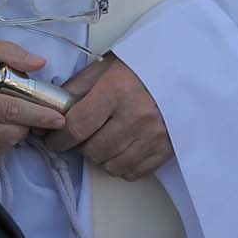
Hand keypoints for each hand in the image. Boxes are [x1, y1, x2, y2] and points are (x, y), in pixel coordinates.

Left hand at [38, 54, 170, 178]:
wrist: (186, 69)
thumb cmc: (143, 65)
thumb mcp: (107, 66)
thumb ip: (79, 86)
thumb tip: (54, 108)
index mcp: (116, 91)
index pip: (77, 126)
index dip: (58, 138)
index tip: (51, 140)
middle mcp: (135, 116)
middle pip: (93, 150)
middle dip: (81, 146)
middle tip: (82, 136)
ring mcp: (154, 135)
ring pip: (112, 165)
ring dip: (101, 158)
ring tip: (103, 141)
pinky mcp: (167, 149)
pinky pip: (134, 172)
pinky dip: (122, 166)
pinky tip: (121, 150)